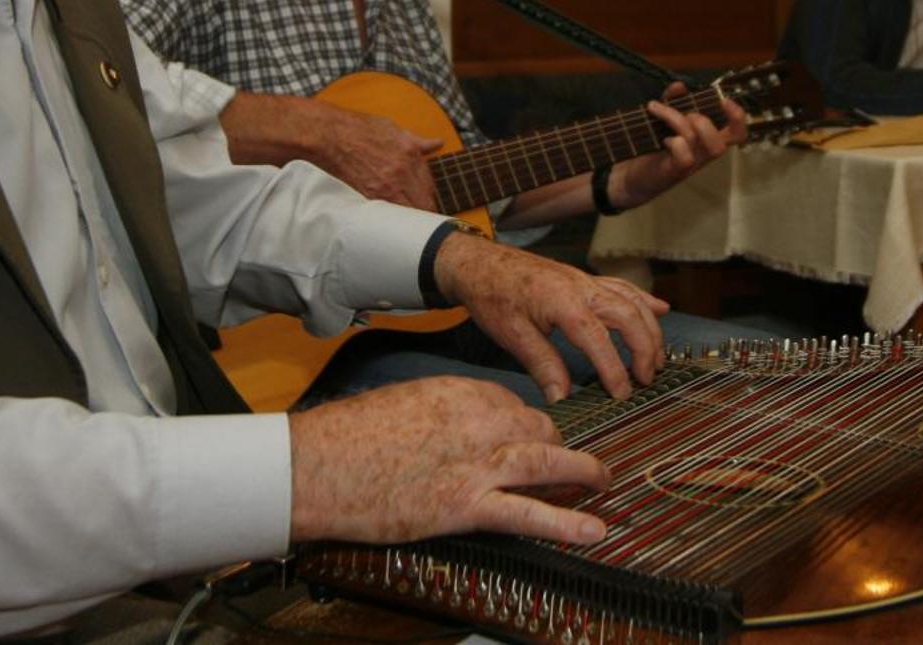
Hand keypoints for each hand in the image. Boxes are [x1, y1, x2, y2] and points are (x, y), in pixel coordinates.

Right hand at [289, 377, 609, 543]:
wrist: (319, 464)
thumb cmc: (349, 437)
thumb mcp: (404, 403)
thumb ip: (442, 414)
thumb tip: (456, 430)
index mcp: (462, 392)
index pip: (512, 405)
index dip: (524, 426)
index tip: (532, 437)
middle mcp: (479, 421)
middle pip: (537, 429)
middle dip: (556, 447)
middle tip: (570, 464)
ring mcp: (476, 463)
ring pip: (547, 461)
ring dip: (582, 472)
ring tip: (603, 482)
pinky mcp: (466, 505)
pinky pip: (528, 513)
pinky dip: (565, 522)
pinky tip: (592, 529)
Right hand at [312, 105, 443, 210]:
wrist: (332, 135)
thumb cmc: (360, 129)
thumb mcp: (394, 129)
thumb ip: (418, 141)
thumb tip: (437, 143)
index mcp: (411, 153)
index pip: (430, 184)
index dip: (430, 194)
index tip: (427, 199)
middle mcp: (402, 171)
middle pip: (424, 202)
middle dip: (425, 209)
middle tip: (422, 216)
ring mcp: (386, 185)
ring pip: (409, 211)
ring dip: (410, 217)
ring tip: (408, 221)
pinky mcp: (370, 195)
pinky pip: (389, 213)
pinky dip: (393, 217)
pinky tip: (391, 219)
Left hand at [435, 232, 667, 402]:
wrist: (480, 262)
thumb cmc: (492, 295)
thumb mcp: (512, 335)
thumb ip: (542, 365)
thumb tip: (563, 398)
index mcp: (562, 301)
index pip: (598, 338)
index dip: (614, 368)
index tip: (622, 394)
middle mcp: (582, 287)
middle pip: (628, 315)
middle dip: (645, 348)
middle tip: (646, 380)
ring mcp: (586, 281)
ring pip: (632, 301)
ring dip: (650, 329)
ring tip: (658, 359)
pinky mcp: (584, 280)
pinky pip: (623, 287)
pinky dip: (644, 300)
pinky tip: (660, 310)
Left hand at [609, 82, 748, 209]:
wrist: (632, 177)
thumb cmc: (654, 147)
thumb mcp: (665, 120)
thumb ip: (673, 101)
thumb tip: (680, 86)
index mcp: (707, 140)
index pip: (737, 134)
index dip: (737, 117)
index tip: (723, 100)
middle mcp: (703, 154)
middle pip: (721, 144)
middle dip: (702, 120)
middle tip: (685, 114)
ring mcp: (690, 164)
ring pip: (695, 139)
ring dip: (675, 118)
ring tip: (658, 111)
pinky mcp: (674, 171)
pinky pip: (684, 156)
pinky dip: (674, 142)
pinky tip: (663, 140)